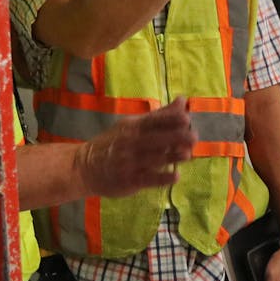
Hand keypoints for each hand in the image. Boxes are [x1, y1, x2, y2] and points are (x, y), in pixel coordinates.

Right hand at [74, 97, 195, 196]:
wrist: (84, 167)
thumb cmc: (114, 144)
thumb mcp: (132, 125)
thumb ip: (160, 115)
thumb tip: (183, 100)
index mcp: (133, 127)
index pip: (153, 120)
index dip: (170, 119)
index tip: (187, 118)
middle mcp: (131, 143)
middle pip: (156, 138)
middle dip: (176, 137)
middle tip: (194, 136)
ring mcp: (129, 162)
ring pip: (154, 158)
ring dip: (172, 156)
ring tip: (188, 154)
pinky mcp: (129, 180)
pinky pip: (147, 178)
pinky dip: (162, 177)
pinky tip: (176, 176)